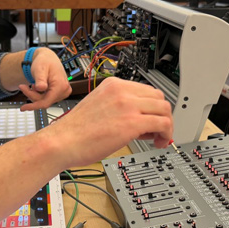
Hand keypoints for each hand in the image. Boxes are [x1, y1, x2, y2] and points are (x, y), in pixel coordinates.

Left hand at [19, 48, 71, 110]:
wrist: (48, 58)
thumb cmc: (44, 61)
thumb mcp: (40, 69)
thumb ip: (40, 79)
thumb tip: (41, 89)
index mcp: (61, 85)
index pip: (46, 102)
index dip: (34, 106)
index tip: (23, 108)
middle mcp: (64, 90)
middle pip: (44, 102)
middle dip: (32, 95)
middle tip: (22, 86)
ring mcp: (63, 92)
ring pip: (45, 101)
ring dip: (35, 95)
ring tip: (31, 85)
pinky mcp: (60, 93)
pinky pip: (47, 99)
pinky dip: (39, 95)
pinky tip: (36, 87)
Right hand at [38, 77, 172, 166]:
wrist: (62, 142)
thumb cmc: (74, 131)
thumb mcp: (98, 107)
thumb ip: (119, 108)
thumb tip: (139, 121)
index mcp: (113, 84)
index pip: (146, 90)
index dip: (152, 107)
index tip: (151, 120)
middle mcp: (122, 91)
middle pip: (158, 97)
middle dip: (161, 114)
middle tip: (156, 130)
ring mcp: (128, 105)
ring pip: (164, 109)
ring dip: (166, 125)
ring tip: (157, 138)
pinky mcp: (132, 122)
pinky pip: (163, 123)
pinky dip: (166, 134)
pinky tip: (157, 142)